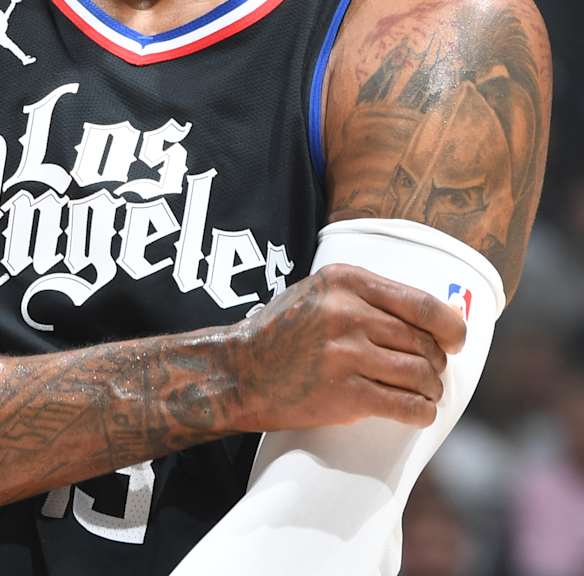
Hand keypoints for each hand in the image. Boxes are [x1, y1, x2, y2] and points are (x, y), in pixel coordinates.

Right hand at [230, 263, 466, 432]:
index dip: (450, 327)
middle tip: (428, 374)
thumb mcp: (319, 293)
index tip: (455, 341)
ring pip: (422, 375)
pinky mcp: (345, 394)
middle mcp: (346, 313)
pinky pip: (407, 405)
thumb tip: (443, 317)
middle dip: (436, 363)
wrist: (239, 372)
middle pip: (425, 343)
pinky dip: (421, 412)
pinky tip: (417, 411)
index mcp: (344, 281)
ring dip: (430, 389)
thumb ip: (371, 297)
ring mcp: (346, 354)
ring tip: (423, 393)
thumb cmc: (284, 333)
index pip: (423, 304)